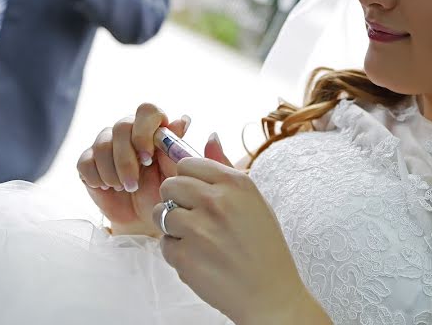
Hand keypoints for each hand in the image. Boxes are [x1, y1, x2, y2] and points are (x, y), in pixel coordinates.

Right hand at [77, 103, 186, 236]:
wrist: (142, 217)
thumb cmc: (162, 192)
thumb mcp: (173, 174)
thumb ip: (176, 148)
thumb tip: (183, 120)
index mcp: (153, 127)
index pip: (147, 110)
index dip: (145, 132)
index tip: (148, 158)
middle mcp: (129, 129)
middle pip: (121, 127)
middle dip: (127, 160)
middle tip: (134, 183)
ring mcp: (106, 142)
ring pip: (102, 145)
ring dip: (113, 172)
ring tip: (125, 188)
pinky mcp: (88, 159)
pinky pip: (85, 162)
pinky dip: (96, 178)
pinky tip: (108, 187)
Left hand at [154, 136, 327, 324]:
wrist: (271, 293)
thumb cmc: (264, 246)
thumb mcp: (254, 200)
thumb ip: (226, 168)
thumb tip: (209, 137)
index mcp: (236, 183)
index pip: (188, 163)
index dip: (188, 179)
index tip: (196, 193)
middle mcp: (216, 201)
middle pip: (170, 185)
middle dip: (175, 200)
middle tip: (193, 217)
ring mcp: (198, 229)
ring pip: (160, 213)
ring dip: (172, 226)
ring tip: (195, 239)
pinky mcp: (185, 257)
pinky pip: (164, 244)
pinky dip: (176, 253)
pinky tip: (199, 259)